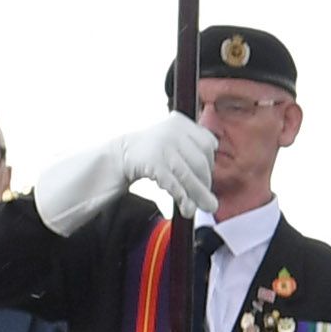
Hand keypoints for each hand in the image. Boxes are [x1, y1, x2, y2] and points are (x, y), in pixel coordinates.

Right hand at [36, 113, 215, 233]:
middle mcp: (173, 131)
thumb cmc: (152, 154)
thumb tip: (213, 201)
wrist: (118, 155)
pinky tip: (185, 207)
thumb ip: (195, 160)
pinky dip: (182, 197)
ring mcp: (163, 145)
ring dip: (198, 195)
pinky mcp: (153, 162)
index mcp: (181, 122)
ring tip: (201, 208)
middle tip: (206, 199)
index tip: (204, 177)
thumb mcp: (175, 147)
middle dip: (204, 184)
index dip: (209, 162)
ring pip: (189, 175)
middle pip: (201, 162)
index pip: (208, 144)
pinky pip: (174, 183)